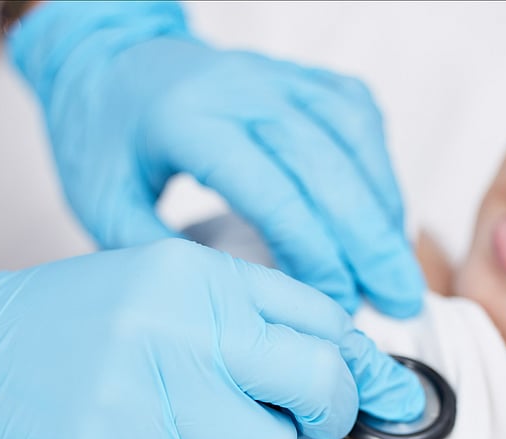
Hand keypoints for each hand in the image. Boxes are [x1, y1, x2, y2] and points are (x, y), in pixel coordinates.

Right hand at [0, 240, 424, 438]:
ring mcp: (150, 393)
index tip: (386, 392)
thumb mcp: (155, 285)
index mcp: (195, 275)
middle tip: (306, 422)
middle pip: (317, 380)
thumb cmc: (64, 324)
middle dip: (330, 412)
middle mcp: (180, 326)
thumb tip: (336, 358)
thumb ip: (240, 313)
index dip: (362, 363)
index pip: (319, 315)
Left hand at [8, 1, 426, 316]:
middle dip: (371, 241)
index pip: (276, 193)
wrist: (107, 64)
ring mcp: (277, 77)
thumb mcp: (105, 205)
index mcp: (190, 122)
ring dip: (384, 209)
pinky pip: (356, 116)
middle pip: (328, 166)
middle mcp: (242, 90)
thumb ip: (164, 255)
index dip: (316, 254)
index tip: (336, 304)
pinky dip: (378, 168)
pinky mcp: (300, 76)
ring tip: (397, 269)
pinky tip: (383, 215)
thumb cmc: (105, 135)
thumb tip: (234, 306)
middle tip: (400, 300)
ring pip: (353, 137)